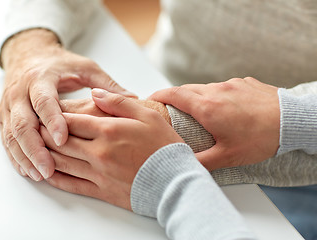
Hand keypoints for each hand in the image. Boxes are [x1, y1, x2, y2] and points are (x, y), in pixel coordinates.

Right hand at [0, 29, 134, 180]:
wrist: (29, 55)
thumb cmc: (59, 64)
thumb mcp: (84, 68)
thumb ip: (105, 84)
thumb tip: (133, 98)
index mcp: (40, 79)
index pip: (43, 101)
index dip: (52, 120)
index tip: (63, 139)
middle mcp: (20, 92)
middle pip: (22, 123)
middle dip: (34, 148)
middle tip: (48, 168)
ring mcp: (9, 105)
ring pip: (11, 135)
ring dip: (24, 156)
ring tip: (39, 174)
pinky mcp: (5, 116)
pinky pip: (6, 138)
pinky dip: (15, 156)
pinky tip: (27, 170)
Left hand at [40, 89, 182, 208]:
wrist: (176, 181)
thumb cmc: (164, 146)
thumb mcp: (146, 115)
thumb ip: (118, 102)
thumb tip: (94, 93)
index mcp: (108, 130)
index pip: (70, 121)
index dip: (53, 116)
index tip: (44, 111)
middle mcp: (98, 152)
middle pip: (61, 141)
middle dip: (43, 133)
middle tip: (32, 127)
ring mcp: (98, 173)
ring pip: (61, 163)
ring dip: (44, 154)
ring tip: (34, 147)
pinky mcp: (101, 191)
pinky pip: (71, 185)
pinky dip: (55, 178)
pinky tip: (47, 172)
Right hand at [150, 77, 279, 170]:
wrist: (292, 121)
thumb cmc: (261, 138)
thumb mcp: (229, 156)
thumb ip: (202, 162)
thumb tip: (183, 165)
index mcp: (207, 107)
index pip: (173, 94)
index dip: (158, 95)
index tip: (150, 99)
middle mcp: (216, 91)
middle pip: (186, 89)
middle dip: (174, 97)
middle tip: (170, 109)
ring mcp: (231, 84)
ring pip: (204, 87)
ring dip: (196, 97)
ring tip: (199, 112)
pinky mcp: (244, 82)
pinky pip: (222, 86)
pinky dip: (216, 95)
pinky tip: (225, 108)